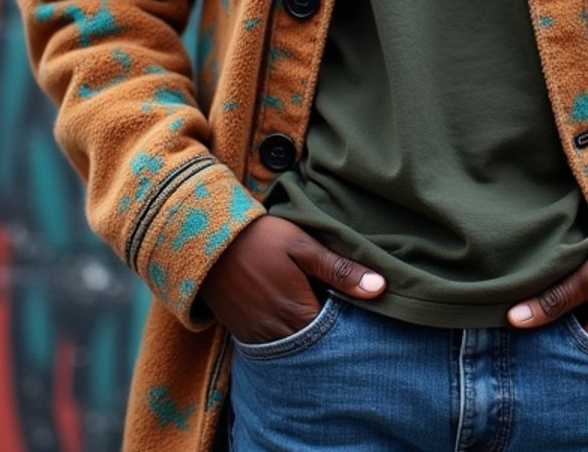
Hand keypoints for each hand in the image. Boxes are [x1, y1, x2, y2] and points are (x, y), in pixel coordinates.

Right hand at [200, 214, 385, 344]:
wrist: (207, 240)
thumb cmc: (261, 238)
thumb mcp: (303, 247)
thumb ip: (340, 270)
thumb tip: (381, 288)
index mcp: (298, 313)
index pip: (335, 334)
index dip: (348, 323)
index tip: (356, 309)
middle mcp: (278, 335)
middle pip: (315, 345)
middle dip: (329, 334)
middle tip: (338, 311)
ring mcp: (258, 338)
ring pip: (294, 348)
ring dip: (307, 336)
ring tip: (317, 312)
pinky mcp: (243, 335)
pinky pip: (272, 347)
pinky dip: (285, 336)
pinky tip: (292, 315)